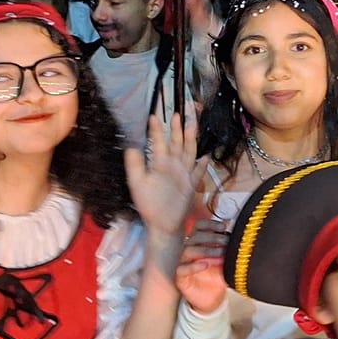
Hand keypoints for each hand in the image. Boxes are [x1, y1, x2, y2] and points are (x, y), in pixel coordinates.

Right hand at [125, 113, 198, 242]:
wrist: (167, 226)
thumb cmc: (150, 205)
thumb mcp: (136, 184)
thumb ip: (134, 163)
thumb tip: (131, 145)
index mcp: (162, 164)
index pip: (159, 140)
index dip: (156, 127)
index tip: (154, 115)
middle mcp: (177, 166)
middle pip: (178, 141)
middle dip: (177, 126)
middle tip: (178, 112)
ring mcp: (188, 174)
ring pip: (191, 150)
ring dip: (192, 136)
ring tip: (192, 124)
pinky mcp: (194, 184)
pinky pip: (200, 169)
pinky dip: (204, 161)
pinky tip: (206, 154)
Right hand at [175, 214, 230, 314]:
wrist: (213, 298)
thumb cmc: (217, 276)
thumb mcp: (225, 260)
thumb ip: (228, 248)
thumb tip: (238, 235)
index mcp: (199, 243)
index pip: (198, 227)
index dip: (209, 224)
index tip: (223, 227)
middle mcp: (189, 250)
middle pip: (194, 237)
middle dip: (212, 237)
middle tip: (225, 241)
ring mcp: (183, 263)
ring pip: (188, 250)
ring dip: (206, 250)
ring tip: (220, 254)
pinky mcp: (180, 278)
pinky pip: (182, 269)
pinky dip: (194, 266)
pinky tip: (205, 265)